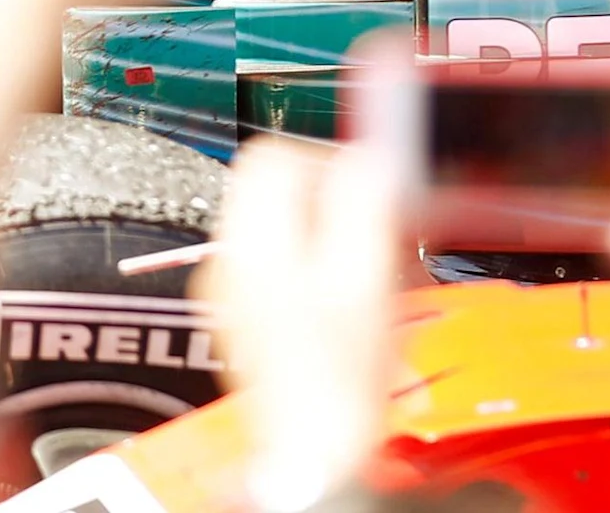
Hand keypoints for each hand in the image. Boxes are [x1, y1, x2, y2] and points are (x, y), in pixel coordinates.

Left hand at [199, 130, 406, 512]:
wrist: (318, 454)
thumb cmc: (340, 380)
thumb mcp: (365, 278)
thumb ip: (360, 205)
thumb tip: (362, 159)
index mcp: (252, 242)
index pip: (271, 156)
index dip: (326, 158)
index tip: (368, 184)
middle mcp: (230, 260)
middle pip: (276, 190)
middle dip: (335, 199)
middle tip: (379, 226)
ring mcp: (234, 291)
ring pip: (283, 228)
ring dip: (335, 235)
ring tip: (377, 270)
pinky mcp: (248, 318)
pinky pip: (282, 268)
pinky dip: (323, 269)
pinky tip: (357, 301)